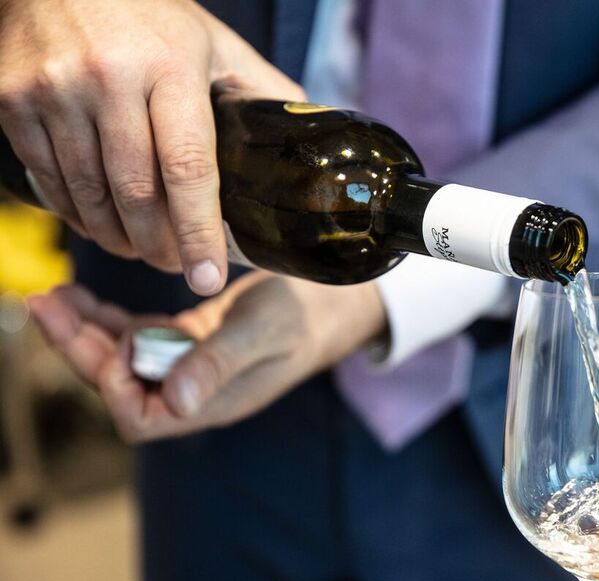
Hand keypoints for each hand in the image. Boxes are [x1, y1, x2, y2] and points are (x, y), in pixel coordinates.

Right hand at [0, 0, 303, 293]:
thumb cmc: (149, 12)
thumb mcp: (213, 42)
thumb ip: (259, 89)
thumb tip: (308, 133)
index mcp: (171, 68)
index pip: (189, 170)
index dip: (199, 233)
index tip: (208, 277)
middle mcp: (108, 79)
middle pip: (136, 195)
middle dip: (159, 246)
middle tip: (175, 264)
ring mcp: (53, 90)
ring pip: (90, 195)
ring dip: (117, 238)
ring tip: (139, 249)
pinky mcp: (12, 100)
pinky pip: (48, 179)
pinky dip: (76, 213)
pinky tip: (98, 222)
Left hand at [29, 273, 385, 442]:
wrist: (336, 303)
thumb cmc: (305, 317)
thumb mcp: (264, 334)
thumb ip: (219, 365)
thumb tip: (175, 402)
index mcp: (209, 403)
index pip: (140, 416)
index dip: (112, 383)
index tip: (108, 338)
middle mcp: (192, 392)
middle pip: (119, 386)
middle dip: (78, 348)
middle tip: (44, 303)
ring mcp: (188, 368)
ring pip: (122, 360)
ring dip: (84, 332)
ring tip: (54, 296)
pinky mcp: (189, 342)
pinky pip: (138, 339)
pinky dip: (107, 319)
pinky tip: (86, 297)